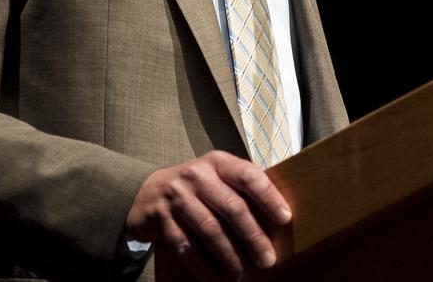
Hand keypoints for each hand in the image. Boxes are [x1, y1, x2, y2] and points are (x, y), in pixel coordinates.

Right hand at [125, 150, 291, 280]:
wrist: (147, 191)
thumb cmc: (195, 187)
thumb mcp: (216, 176)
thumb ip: (240, 188)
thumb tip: (278, 216)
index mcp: (218, 162)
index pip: (248, 176)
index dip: (268, 197)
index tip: (285, 218)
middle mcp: (197, 175)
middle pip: (232, 207)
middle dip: (253, 236)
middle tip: (268, 259)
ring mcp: (177, 196)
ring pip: (210, 229)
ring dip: (229, 255)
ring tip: (242, 274)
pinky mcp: (161, 218)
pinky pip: (185, 246)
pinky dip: (201, 266)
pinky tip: (214, 279)